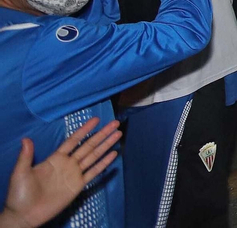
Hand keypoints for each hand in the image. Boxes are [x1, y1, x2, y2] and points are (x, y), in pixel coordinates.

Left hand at [5, 119, 120, 227]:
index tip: (96, 120)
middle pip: (88, 146)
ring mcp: (74, 174)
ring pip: (94, 156)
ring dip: (106, 145)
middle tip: (115, 123)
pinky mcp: (78, 186)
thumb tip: (26, 138)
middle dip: (101, 134)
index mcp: (55, 158)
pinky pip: (94, 173)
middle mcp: (68, 164)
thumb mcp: (20, 173)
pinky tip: (113, 154)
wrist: (25, 214)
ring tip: (118, 134)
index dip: (84, 130)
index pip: (73, 141)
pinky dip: (104, 163)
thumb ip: (26, 156)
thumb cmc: (20, 193)